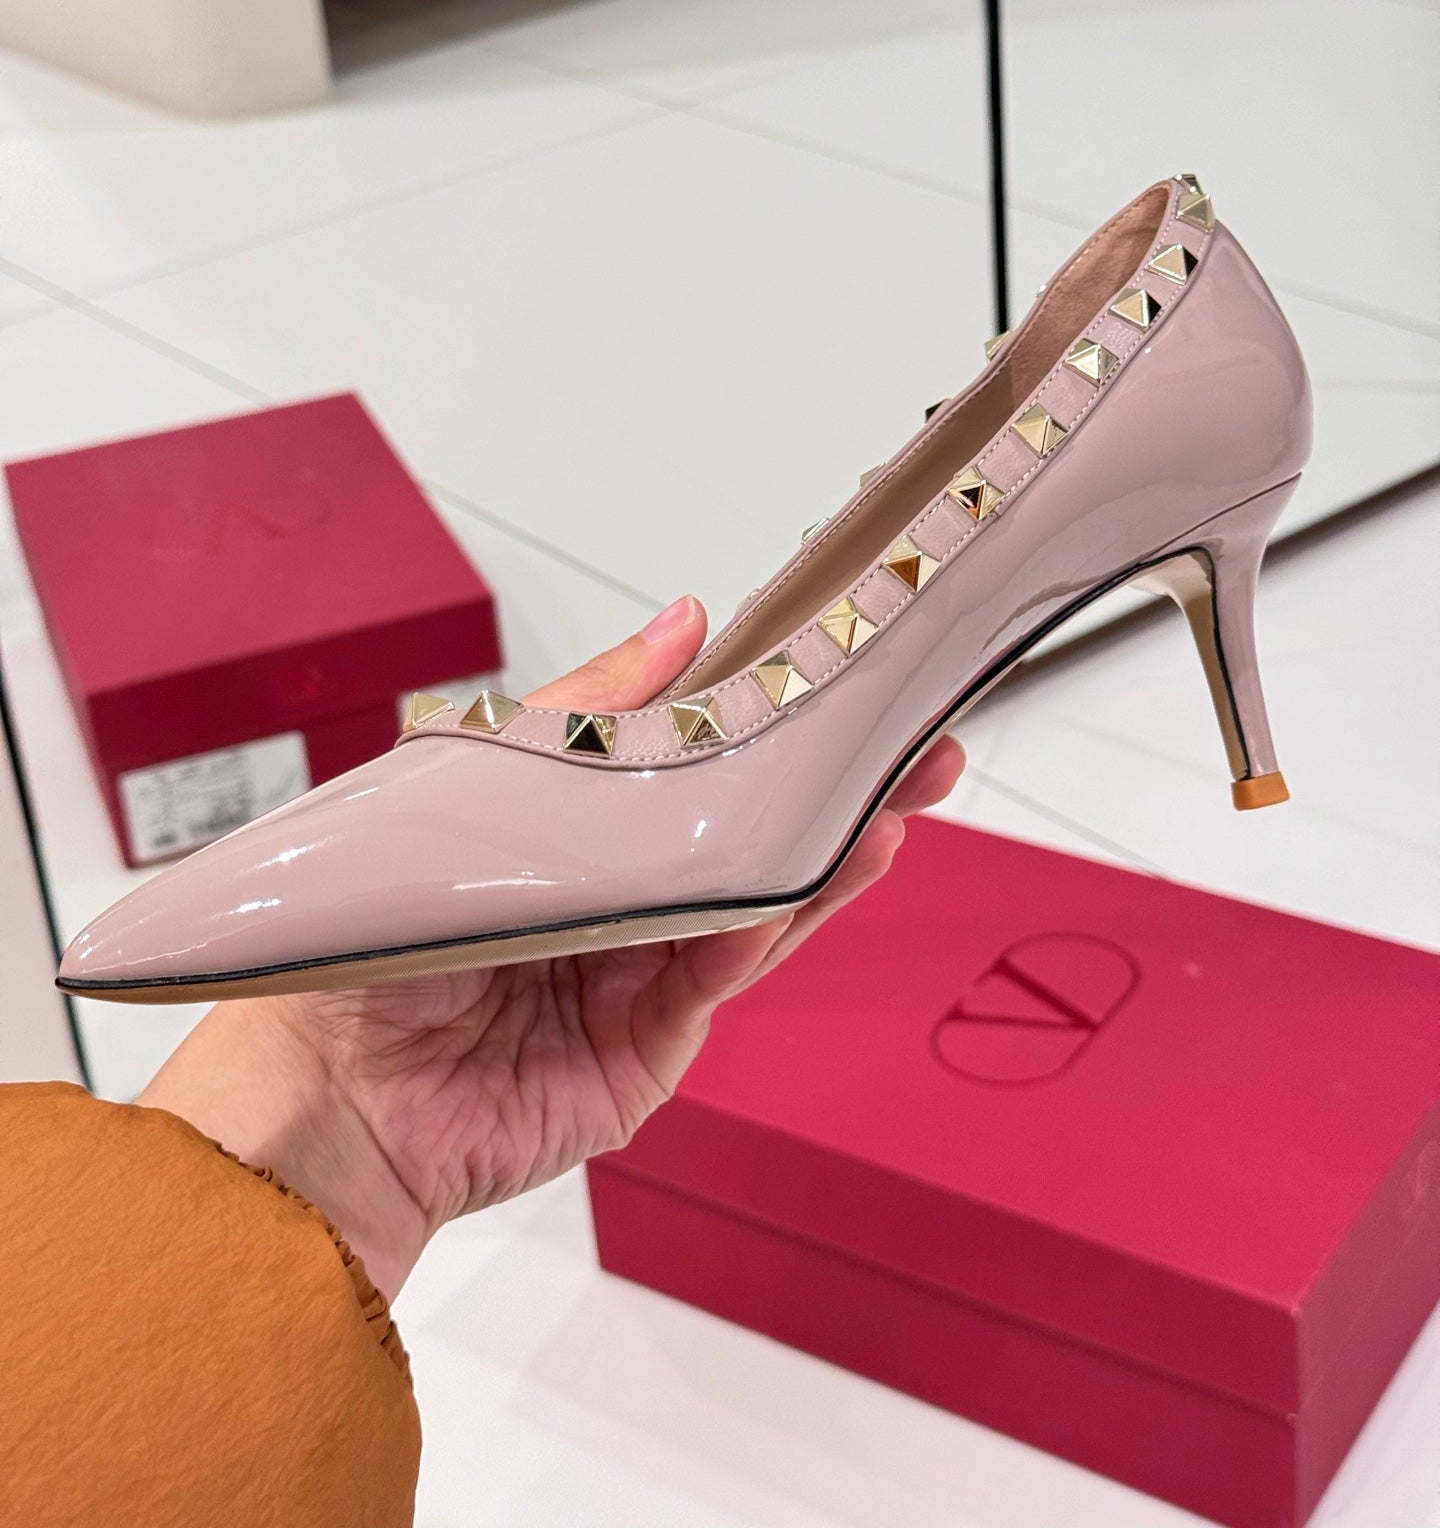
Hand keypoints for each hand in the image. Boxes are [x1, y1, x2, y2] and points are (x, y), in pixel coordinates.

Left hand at [142, 597, 962, 1298]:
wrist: (326, 1098)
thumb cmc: (370, 941)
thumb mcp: (475, 791)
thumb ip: (584, 713)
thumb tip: (683, 623)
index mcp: (576, 832)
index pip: (695, 764)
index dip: (768, 722)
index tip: (839, 676)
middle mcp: (619, 900)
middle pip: (747, 835)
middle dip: (836, 790)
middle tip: (914, 746)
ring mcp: (640, 974)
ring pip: (756, 905)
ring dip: (828, 858)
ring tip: (892, 805)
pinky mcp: (647, 1047)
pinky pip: (714, 978)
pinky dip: (755, 933)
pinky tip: (791, 890)